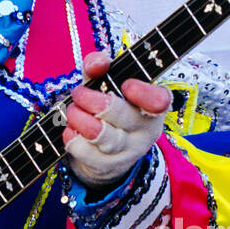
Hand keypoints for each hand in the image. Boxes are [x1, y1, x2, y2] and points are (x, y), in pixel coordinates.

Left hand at [62, 50, 170, 187]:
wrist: (108, 152)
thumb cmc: (111, 107)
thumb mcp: (108, 83)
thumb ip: (101, 66)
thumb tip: (97, 62)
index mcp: (154, 105)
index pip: (159, 101)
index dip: (144, 93)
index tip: (127, 85)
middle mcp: (146, 130)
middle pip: (121, 115)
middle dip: (92, 100)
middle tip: (78, 92)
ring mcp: (128, 151)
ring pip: (103, 136)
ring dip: (79, 118)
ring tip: (72, 110)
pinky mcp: (108, 166)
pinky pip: (85, 152)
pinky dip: (72, 137)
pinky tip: (70, 129)